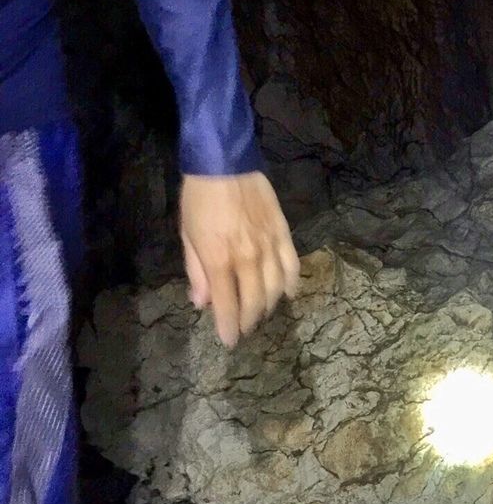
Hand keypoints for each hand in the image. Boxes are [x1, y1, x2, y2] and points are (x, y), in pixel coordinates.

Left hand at [180, 172, 300, 347]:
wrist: (225, 161)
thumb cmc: (199, 198)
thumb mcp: (188, 234)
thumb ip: (196, 271)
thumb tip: (201, 302)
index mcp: (220, 258)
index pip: (228, 304)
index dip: (229, 326)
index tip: (229, 341)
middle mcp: (248, 257)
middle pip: (255, 301)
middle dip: (250, 320)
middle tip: (245, 329)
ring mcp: (270, 246)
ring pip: (275, 288)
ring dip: (269, 306)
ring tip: (262, 313)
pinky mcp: (284, 234)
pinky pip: (293, 266)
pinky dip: (291, 284)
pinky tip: (287, 294)